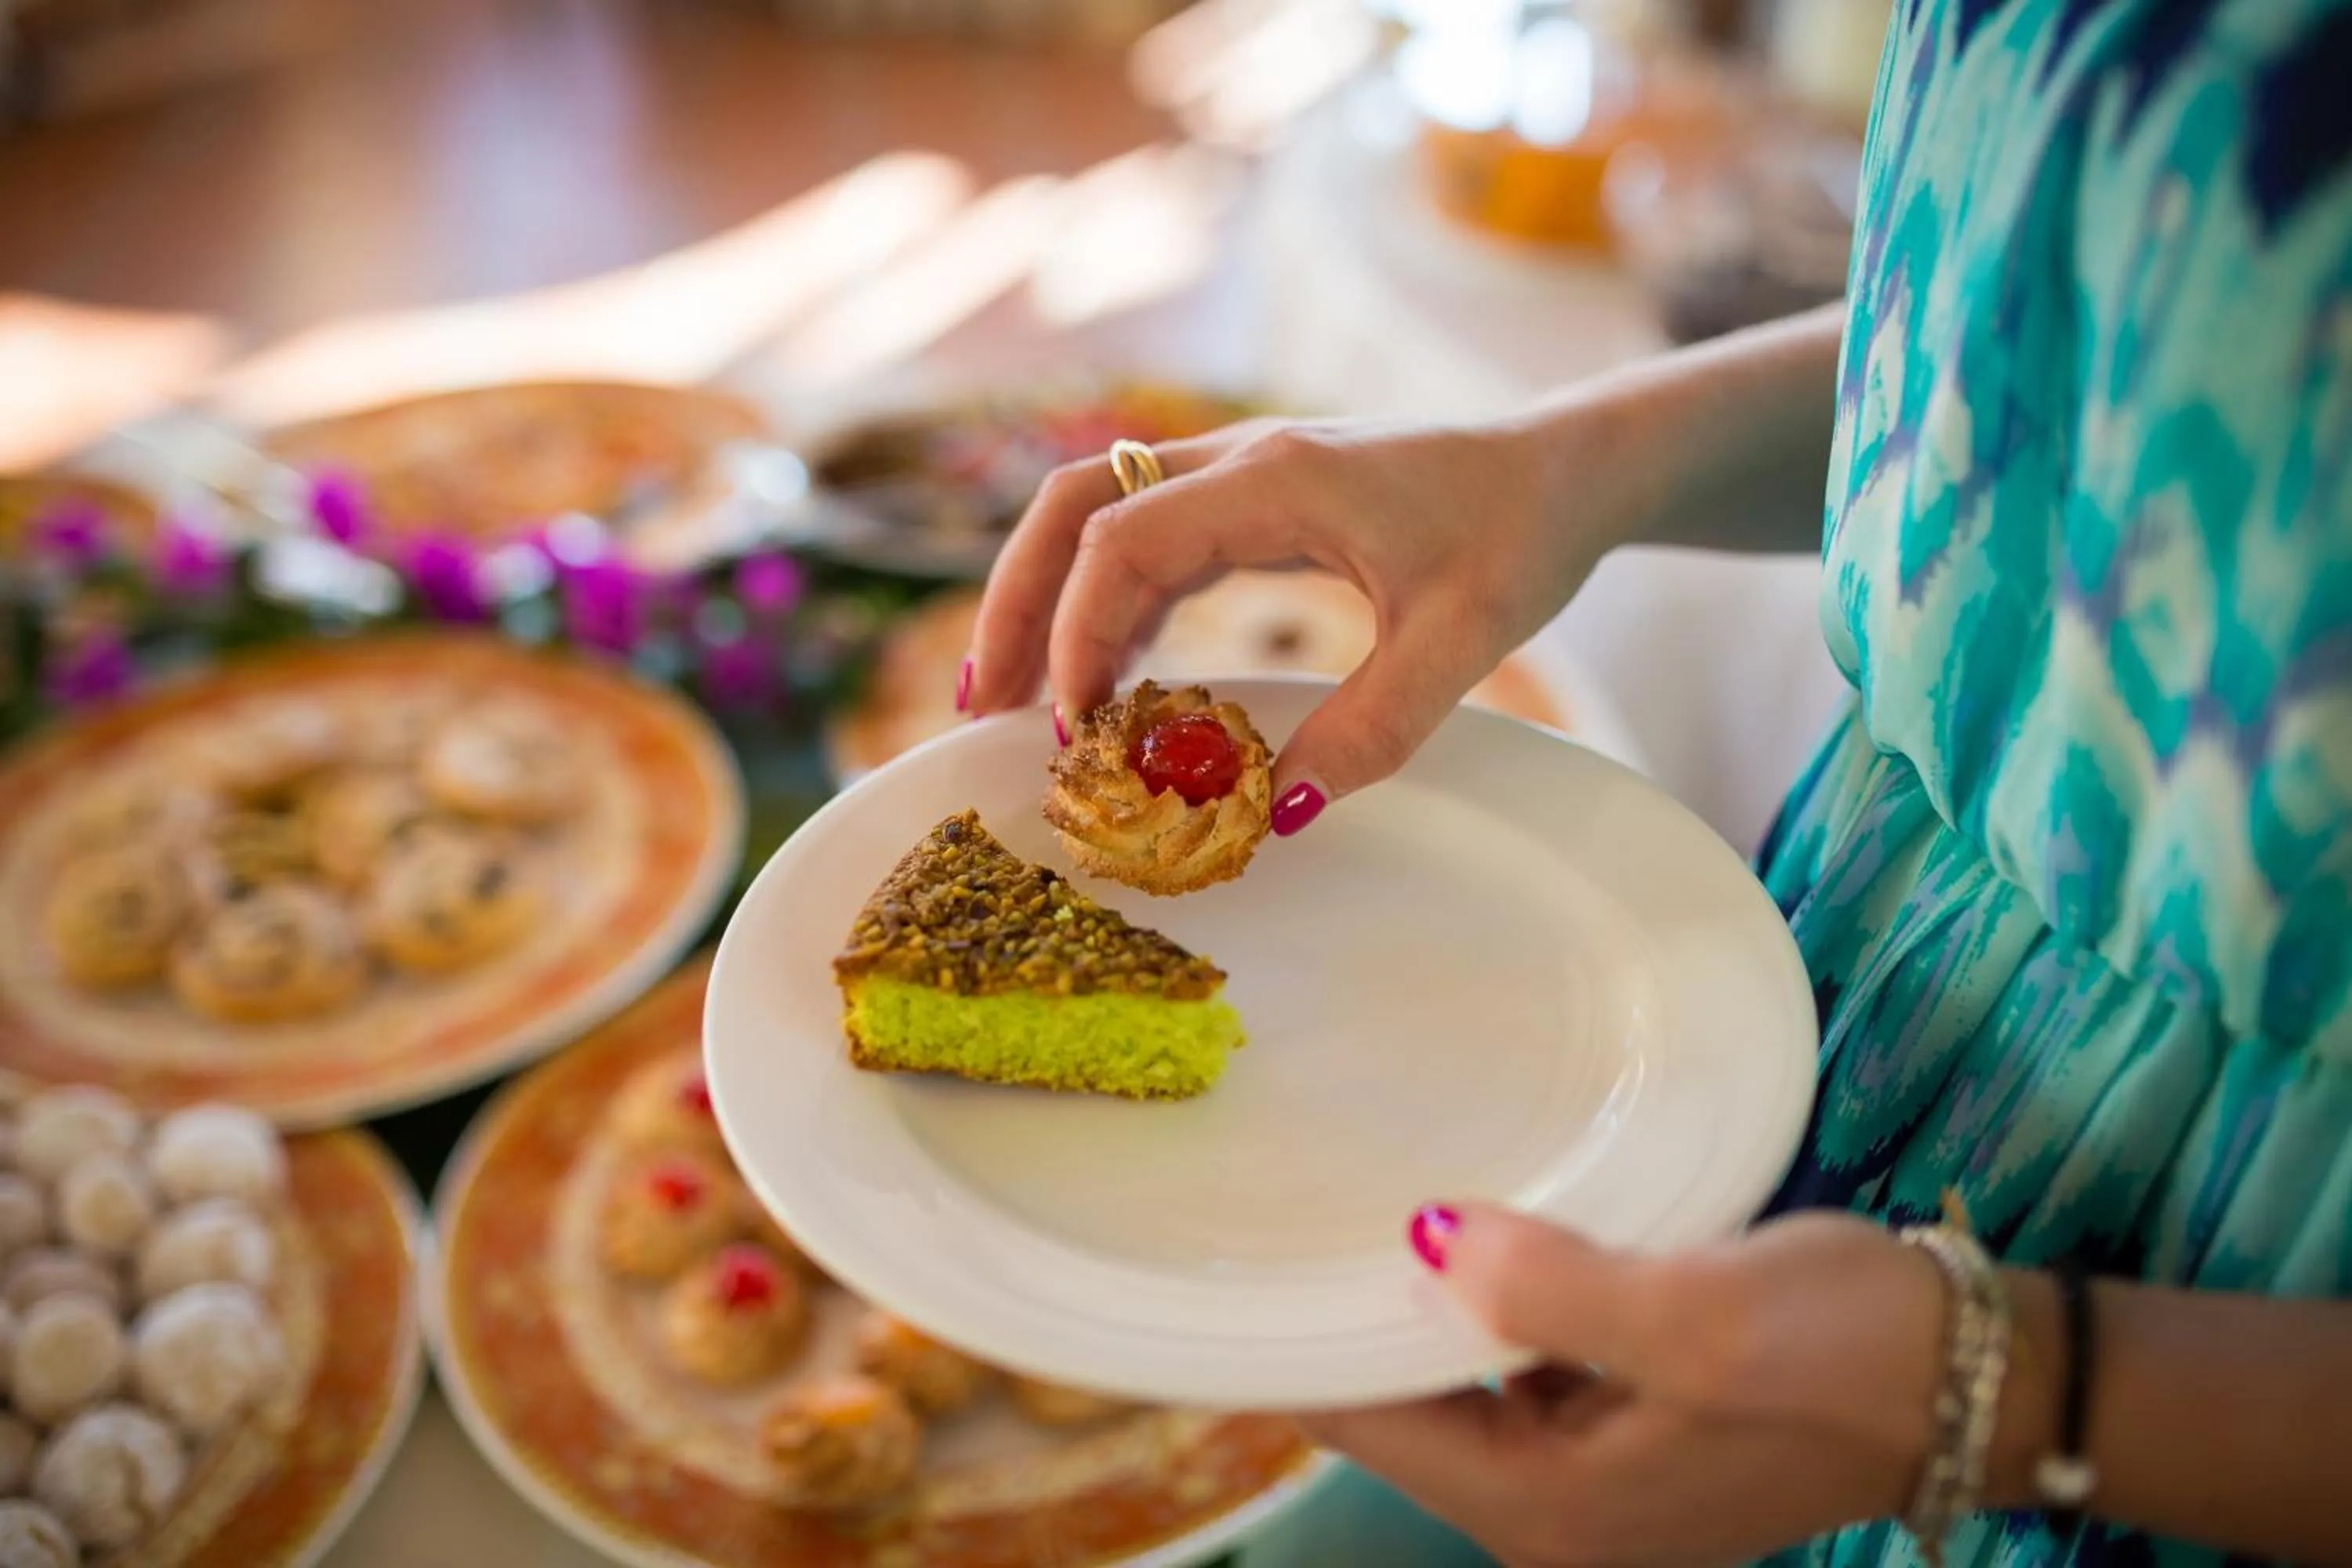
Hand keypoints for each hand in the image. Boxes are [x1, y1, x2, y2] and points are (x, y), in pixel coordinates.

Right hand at [964, 415, 1618, 829]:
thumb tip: (1273, 812)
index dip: (1078, 633)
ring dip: (1051, 601)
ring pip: (1100, 517)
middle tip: (982, 706)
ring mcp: (1241, 473)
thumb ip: (1373, 725)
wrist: (1567, 467)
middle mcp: (1239, 460)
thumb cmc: (1524, 533)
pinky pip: (1150, 541)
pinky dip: (1110, 604)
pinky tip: (1107, 678)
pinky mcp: (1255, 499)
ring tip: (1015, 701)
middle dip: (1018, 602)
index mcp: (1274, 478)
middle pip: (1076, 507)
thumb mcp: (1464, 638)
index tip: (1074, 730)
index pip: (1123, 541)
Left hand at [1297, 1204, 1959, 1567]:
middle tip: (1286, 1192)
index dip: (1299, 1338)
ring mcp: (1593, 1475)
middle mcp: (1552, 1512)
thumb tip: (1427, 1247)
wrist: (1987, 1378)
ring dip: (1420, 1303)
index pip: (1366, 1423)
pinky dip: (1488, 1306)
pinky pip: (1516, 1366)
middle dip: (1351, 1314)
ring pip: (1455, 1382)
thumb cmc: (1845, 1352)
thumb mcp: (1697, 1318)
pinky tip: (1469, 1231)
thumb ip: (1551, 1292)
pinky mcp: (1632, 1426)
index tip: (1241, 1243)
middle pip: (1398, 1409)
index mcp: (1546, 1508)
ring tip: (1352, 1194)